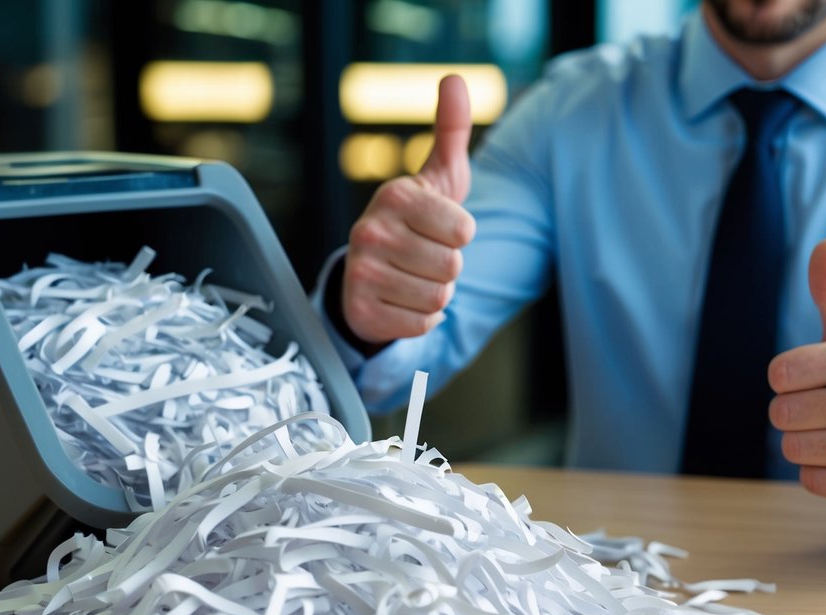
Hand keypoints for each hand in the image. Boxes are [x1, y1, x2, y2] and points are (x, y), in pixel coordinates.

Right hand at [341, 75, 476, 344]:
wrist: (367, 274)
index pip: (464, 230)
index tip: (438, 229)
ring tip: (412, 278)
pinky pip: (422, 324)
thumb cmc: (415, 222)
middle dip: (448, 268)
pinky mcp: (361, 311)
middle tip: (424, 258)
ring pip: (439, 298)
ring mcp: (362, 272)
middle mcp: (370, 231)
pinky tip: (401, 300)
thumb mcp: (436, 178)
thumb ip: (449, 131)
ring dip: (435, 294)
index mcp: (394, 195)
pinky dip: (420, 319)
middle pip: (453, 267)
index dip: (460, 235)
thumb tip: (454, 79)